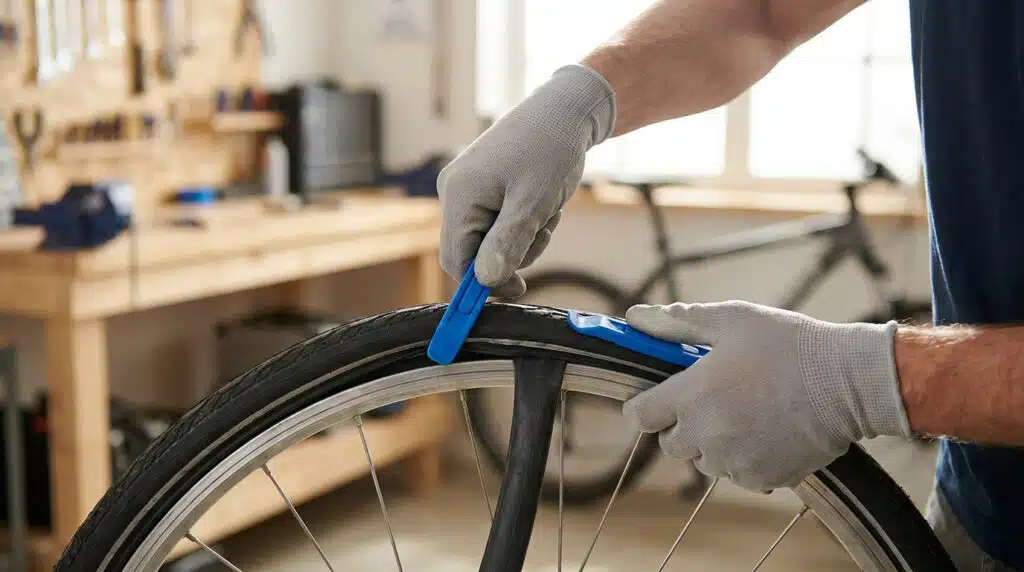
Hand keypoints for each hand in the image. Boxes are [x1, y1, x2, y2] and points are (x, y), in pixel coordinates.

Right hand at [437, 64, 614, 297]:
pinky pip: (495, 220)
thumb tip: (485, 282)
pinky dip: (521, 221)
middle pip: (472, 251)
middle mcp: (454, 191)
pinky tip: (541, 202)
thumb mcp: (533, 203)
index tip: (520, 288)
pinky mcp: (482, 184)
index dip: (484, 282)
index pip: (456, 260)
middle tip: (543, 233)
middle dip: (510, 252)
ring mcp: (467, 186)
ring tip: (547, 212)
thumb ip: (507, 244)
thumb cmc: (551, 149)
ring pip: (488, 238)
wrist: (565, 109)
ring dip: (522, 237)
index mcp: (458, 196)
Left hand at [622, 301, 912, 491]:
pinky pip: (737, 473)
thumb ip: (677, 321)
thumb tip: (634, 317)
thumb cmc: (789, 343)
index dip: (644, 405)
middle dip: (682, 423)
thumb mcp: (732, 319)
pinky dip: (744, 458)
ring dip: (713, 442)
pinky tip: (767, 430)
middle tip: (712, 398)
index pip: (640, 415)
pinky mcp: (762, 478)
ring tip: (745, 412)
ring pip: (704, 460)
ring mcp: (735, 461)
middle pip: (670, 443)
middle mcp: (707, 435)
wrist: (850, 381)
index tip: (658, 396)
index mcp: (692, 395)